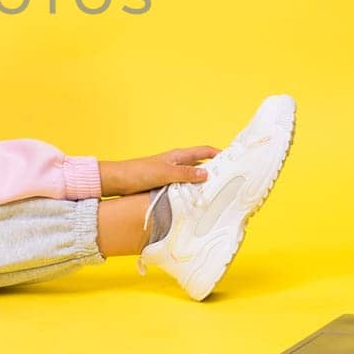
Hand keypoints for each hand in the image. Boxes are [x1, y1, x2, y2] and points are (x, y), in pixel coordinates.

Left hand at [98, 146, 221, 196]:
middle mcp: (178, 163)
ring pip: (194, 178)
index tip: (235, 160)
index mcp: (179, 155)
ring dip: (204, 184)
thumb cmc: (139, 172)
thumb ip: (185, 174)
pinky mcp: (166, 185)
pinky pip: (185, 188)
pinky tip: (198, 202)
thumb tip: (207, 174)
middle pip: (202, 165)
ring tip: (218, 194)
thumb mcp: (165, 173)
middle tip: (231, 180)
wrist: (118, 181)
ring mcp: (172, 174)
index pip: (205, 151)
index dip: (220, 154)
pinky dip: (193, 192)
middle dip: (216, 171)